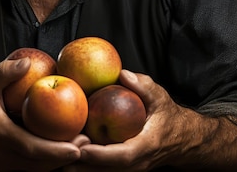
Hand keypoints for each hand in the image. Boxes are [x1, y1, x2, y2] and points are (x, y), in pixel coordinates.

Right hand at [0, 56, 82, 170]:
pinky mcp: (3, 165)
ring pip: (35, 169)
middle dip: (65, 158)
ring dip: (57, 161)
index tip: (78, 147)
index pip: (31, 148)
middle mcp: (0, 154)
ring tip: (80, 146)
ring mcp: (1, 163)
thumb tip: (27, 62)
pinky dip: (47, 160)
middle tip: (87, 143)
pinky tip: (62, 148)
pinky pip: (29, 166)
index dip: (56, 151)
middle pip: (38, 165)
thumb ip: (5, 71)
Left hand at [63, 70, 236, 171]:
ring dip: (79, 167)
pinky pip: (101, 170)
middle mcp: (136, 164)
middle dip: (81, 165)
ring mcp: (128, 169)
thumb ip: (143, 86)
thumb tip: (122, 74)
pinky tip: (64, 153)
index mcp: (146, 146)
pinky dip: (84, 164)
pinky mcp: (121, 168)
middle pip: (106, 171)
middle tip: (57, 153)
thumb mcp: (160, 97)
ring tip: (54, 156)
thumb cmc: (168, 116)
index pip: (122, 156)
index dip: (101, 156)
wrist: (182, 139)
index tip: (81, 148)